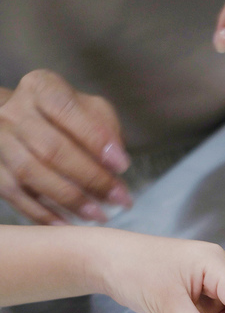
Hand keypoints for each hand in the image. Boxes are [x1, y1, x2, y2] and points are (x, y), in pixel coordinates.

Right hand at [0, 70, 131, 224]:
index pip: (66, 109)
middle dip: (90, 177)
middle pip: (51, 147)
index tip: (122, 166)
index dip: (95, 138)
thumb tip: (116, 161)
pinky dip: (43, 213)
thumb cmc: (64, 121)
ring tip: (98, 215)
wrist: (17, 125)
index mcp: (40, 88)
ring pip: (30, 172)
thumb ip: (105, 126)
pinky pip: (15, 194)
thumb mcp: (88, 110)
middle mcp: (14, 110)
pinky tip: (68, 225)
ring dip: (68, 198)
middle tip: (119, 198)